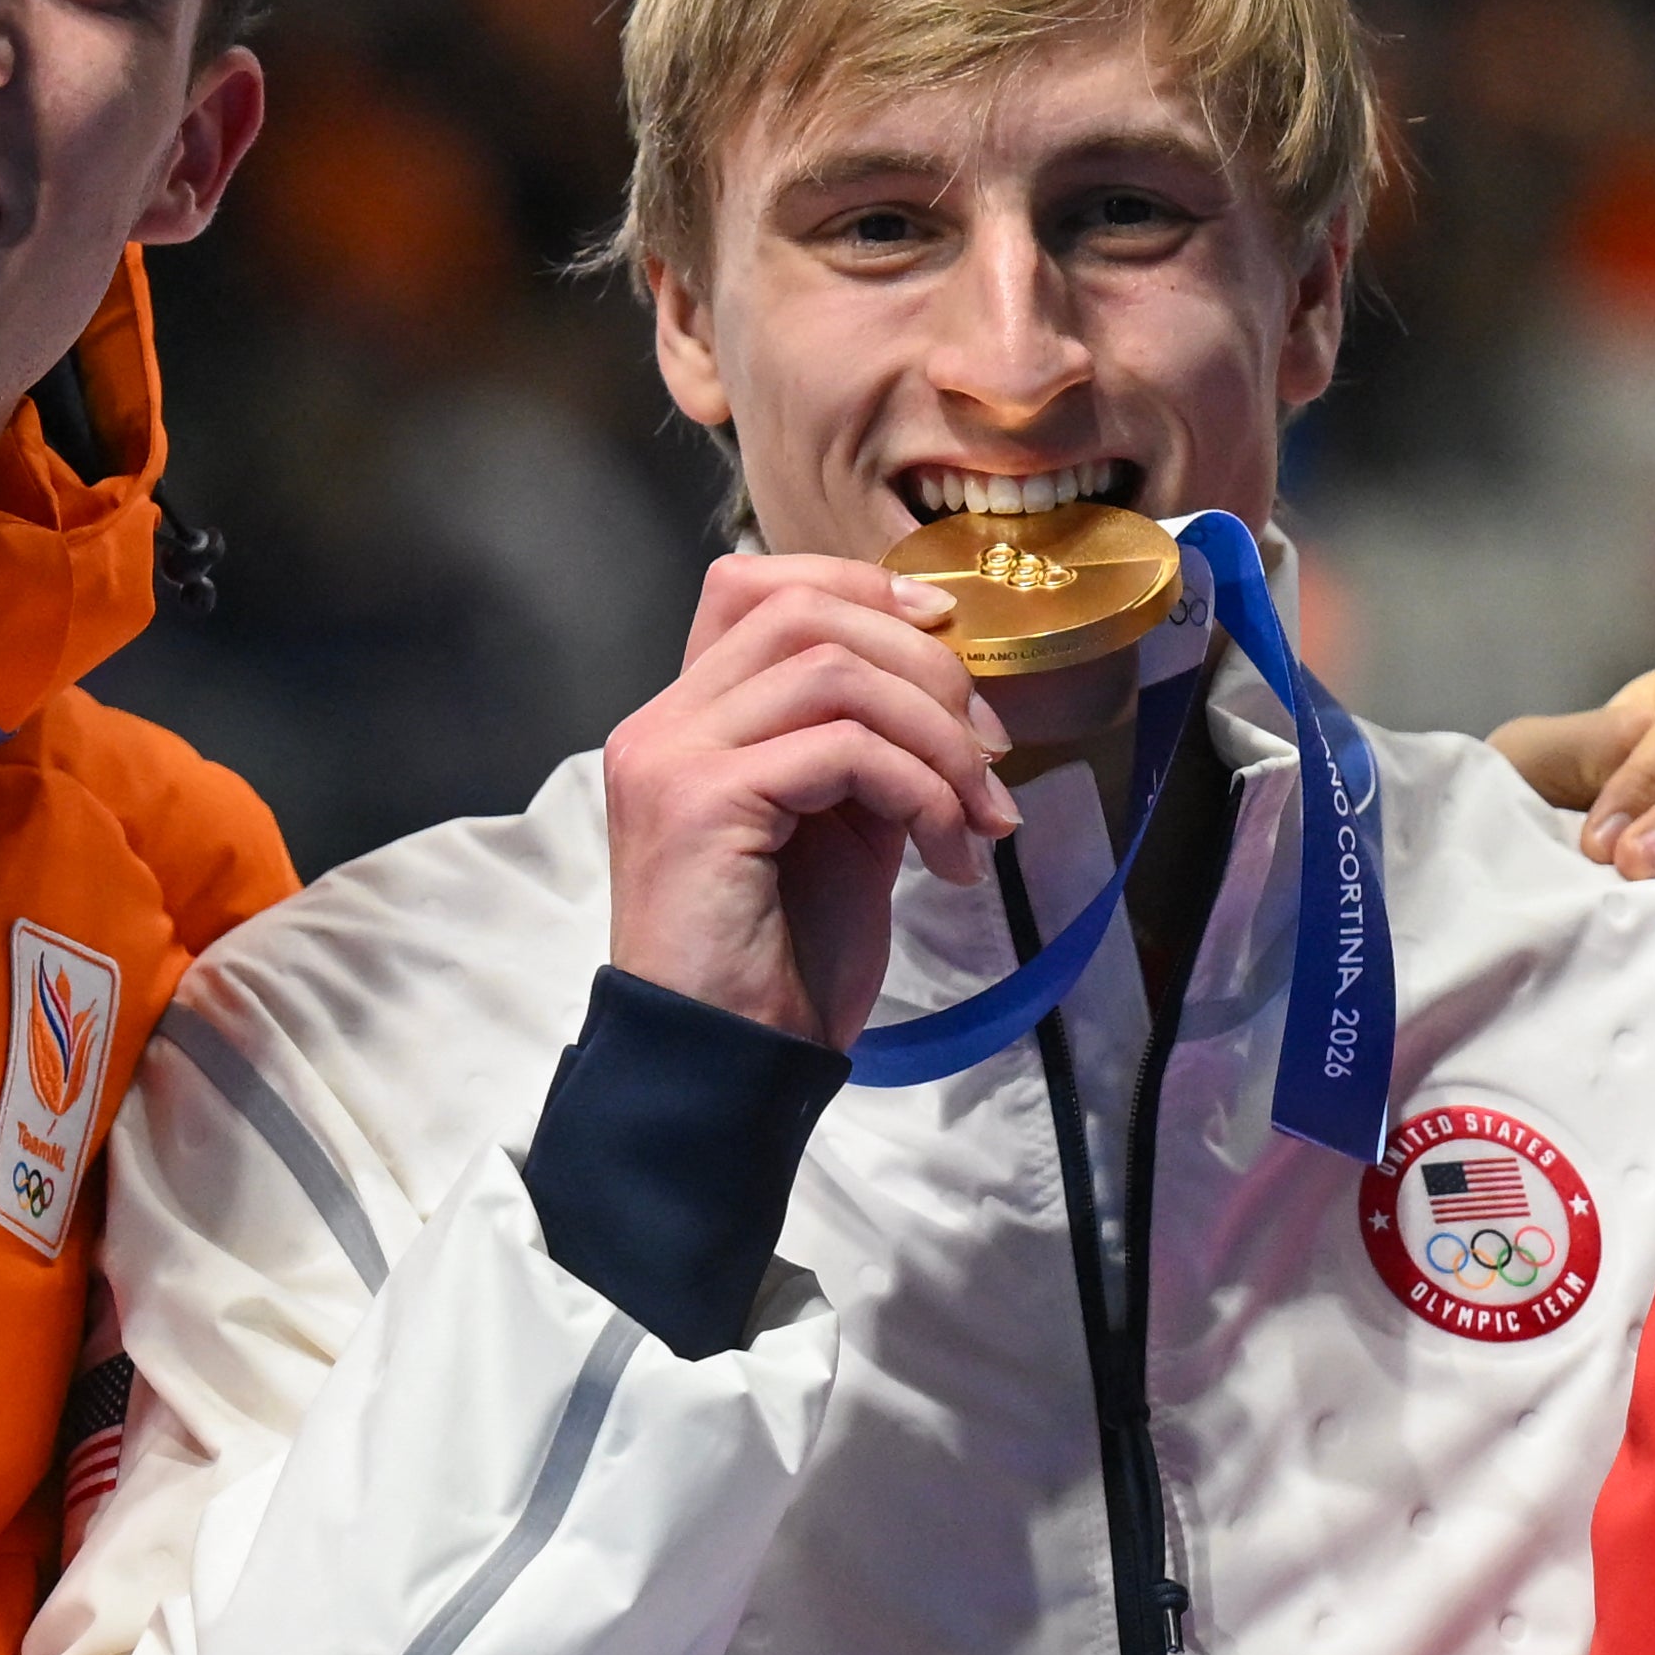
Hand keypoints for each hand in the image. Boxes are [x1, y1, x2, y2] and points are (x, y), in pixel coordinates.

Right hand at [602, 555, 1024, 1048]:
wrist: (729, 1070)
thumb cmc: (780, 965)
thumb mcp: (841, 831)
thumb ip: (867, 749)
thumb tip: (948, 691)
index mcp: (686, 720)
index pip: (755, 584)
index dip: (859, 584)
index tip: (947, 633)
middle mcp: (663, 724)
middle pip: (803, 609)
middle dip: (924, 665)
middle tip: (991, 750)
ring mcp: (674, 758)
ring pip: (834, 672)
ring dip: (936, 737)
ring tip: (981, 816)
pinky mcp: (703, 804)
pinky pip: (845, 750)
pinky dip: (922, 792)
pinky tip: (949, 857)